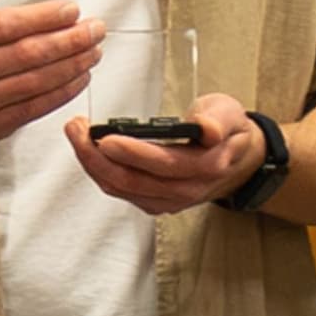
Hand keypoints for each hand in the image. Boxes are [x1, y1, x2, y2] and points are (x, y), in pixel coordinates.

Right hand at [0, 0, 101, 151]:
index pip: (5, 25)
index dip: (43, 18)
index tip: (72, 10)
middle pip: (26, 55)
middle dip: (68, 41)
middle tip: (95, 30)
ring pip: (34, 83)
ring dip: (71, 66)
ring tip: (93, 51)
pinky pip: (34, 108)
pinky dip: (62, 92)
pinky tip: (79, 76)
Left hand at [64, 95, 263, 217]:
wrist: (238, 162)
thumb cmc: (229, 132)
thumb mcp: (231, 114)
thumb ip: (218, 119)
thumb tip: (205, 128)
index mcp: (206, 166)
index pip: (163, 164)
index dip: (132, 153)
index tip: (106, 137)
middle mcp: (185, 189)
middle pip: (132, 181)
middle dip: (96, 156)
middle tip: (77, 129)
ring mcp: (168, 200)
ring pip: (120, 188)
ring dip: (92, 163)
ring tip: (77, 134)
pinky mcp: (154, 201)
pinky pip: (120, 191)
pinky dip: (100, 171)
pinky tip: (89, 151)